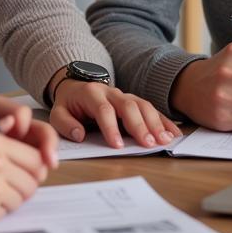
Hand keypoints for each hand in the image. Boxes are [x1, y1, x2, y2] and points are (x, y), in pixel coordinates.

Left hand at [51, 80, 181, 149]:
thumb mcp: (58, 113)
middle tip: (148, 144)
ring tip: (165, 140)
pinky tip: (173, 133)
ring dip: (155, 122)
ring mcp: (125, 95)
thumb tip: (79, 134)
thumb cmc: (69, 104)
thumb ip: (65, 124)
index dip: (111, 127)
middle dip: (139, 125)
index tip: (117, 146)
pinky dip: (164, 120)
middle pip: (128, 106)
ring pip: (143, 105)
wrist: (76, 87)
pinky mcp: (134, 102)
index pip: (103, 109)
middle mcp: (111, 92)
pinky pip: (151, 108)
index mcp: (91, 94)